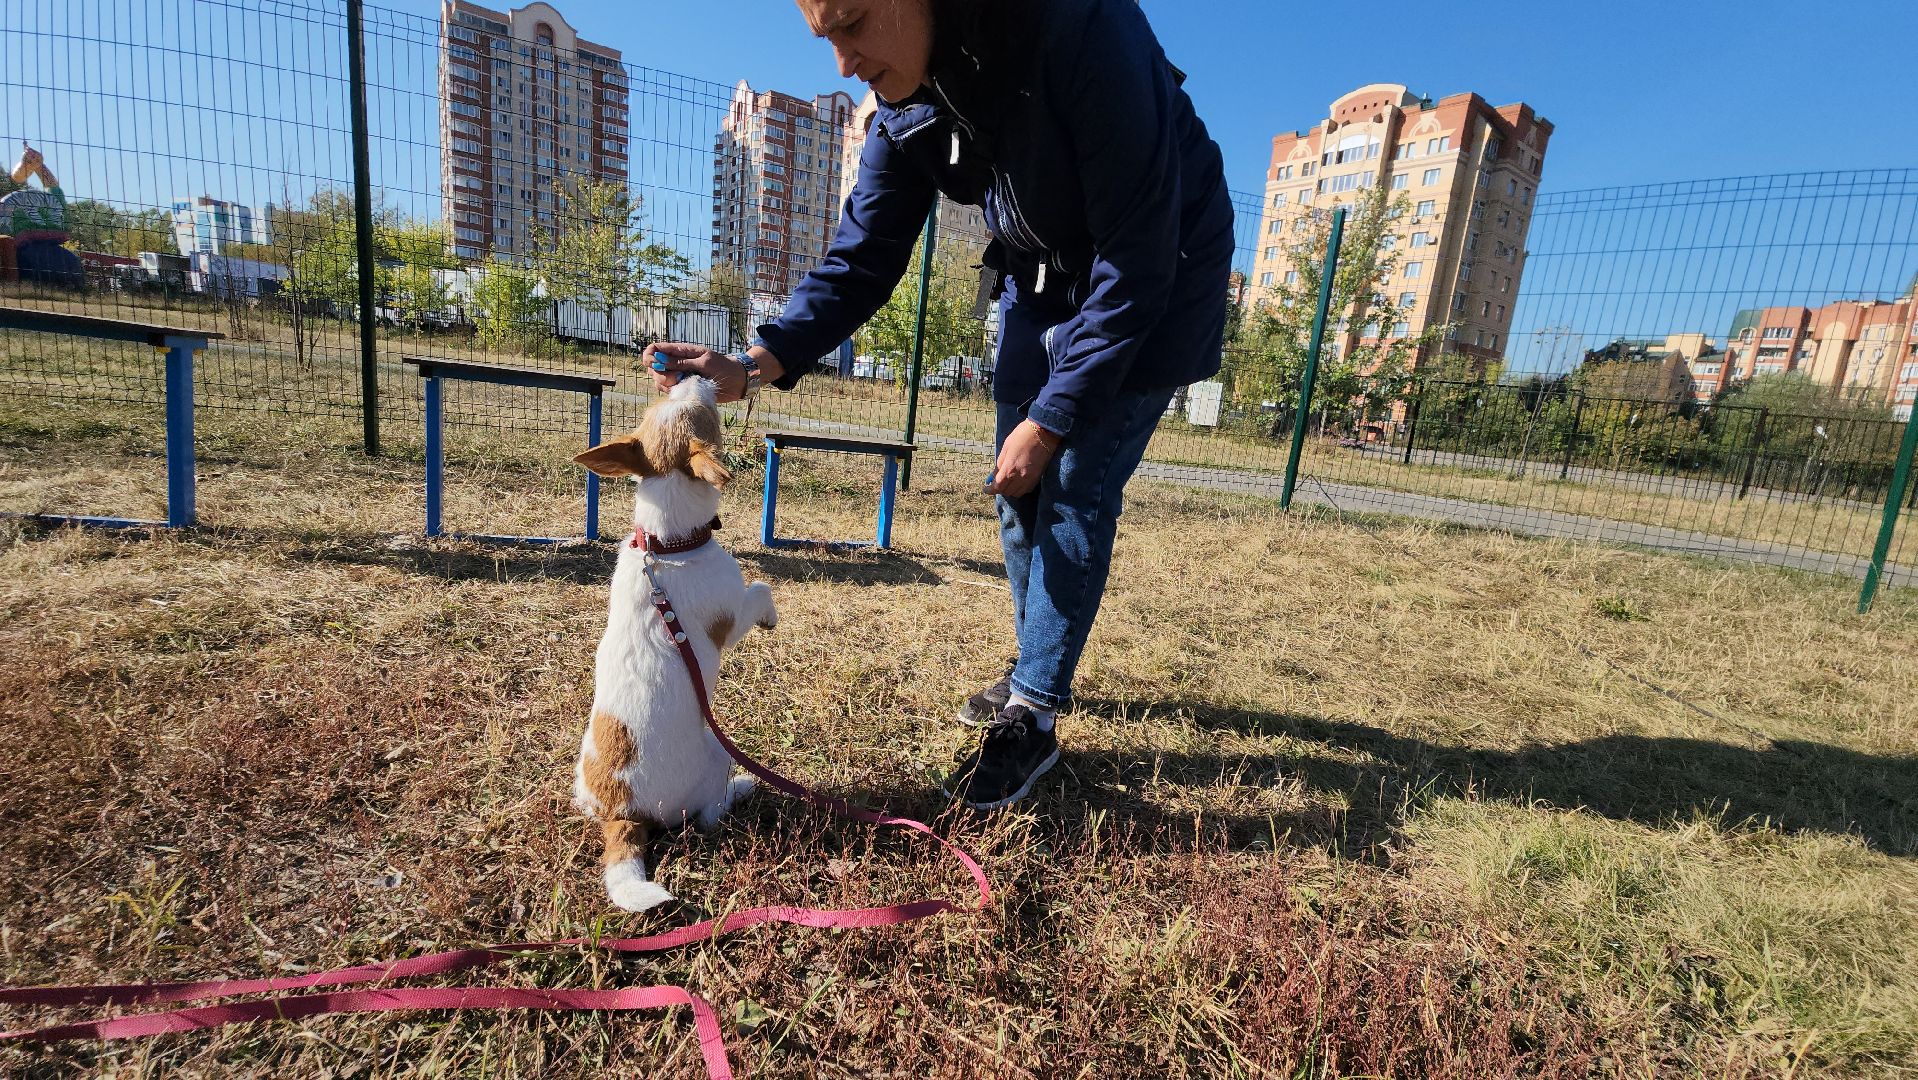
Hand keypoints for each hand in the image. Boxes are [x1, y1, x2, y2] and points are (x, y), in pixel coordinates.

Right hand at [646, 343, 785, 401]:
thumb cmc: (723, 367)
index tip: (653, 365)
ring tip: (684, 385)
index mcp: (680, 351)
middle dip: (660, 374)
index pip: (654, 349)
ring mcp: (678, 376)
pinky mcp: (682, 388)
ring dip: (666, 385)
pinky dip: (672, 393)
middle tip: (677, 378)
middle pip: (653, 367)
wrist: (737, 381)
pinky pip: (668, 391)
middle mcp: (676, 363)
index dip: (649, 356)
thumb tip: (660, 360)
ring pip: (659, 381)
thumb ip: (682, 362)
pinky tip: (685, 392)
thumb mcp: (704, 362)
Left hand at [986, 419, 1060, 498]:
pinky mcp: (1038, 478)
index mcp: (1009, 469)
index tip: (986, 489)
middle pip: (1006, 492)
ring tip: (1007, 483)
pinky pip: (1026, 490)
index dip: (990, 490)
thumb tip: (993, 476)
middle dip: (999, 489)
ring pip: (1017, 493)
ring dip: (1010, 490)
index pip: (997, 487)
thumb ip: (999, 464)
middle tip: (996, 483)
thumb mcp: (1006, 448)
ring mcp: (1030, 479)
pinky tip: (1018, 482)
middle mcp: (1019, 477)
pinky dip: (1020, 489)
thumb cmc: (1022, 436)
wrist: (1044, 433)